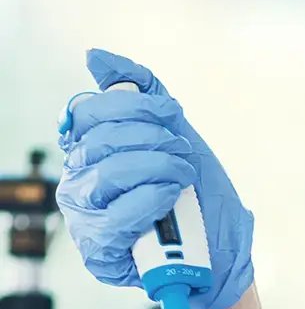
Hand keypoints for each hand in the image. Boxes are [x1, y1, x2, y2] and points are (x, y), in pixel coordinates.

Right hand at [56, 49, 253, 308]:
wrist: (221, 251)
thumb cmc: (195, 195)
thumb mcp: (175, 136)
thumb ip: (140, 94)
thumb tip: (96, 57)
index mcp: (88, 150)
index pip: (88, 113)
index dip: (132, 106)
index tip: (172, 112)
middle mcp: (78, 181)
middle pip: (101, 141)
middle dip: (153, 139)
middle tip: (184, 151)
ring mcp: (85, 217)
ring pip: (109, 175)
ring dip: (158, 168)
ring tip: (184, 175)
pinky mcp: (99, 251)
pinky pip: (117, 217)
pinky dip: (151, 200)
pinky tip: (171, 197)